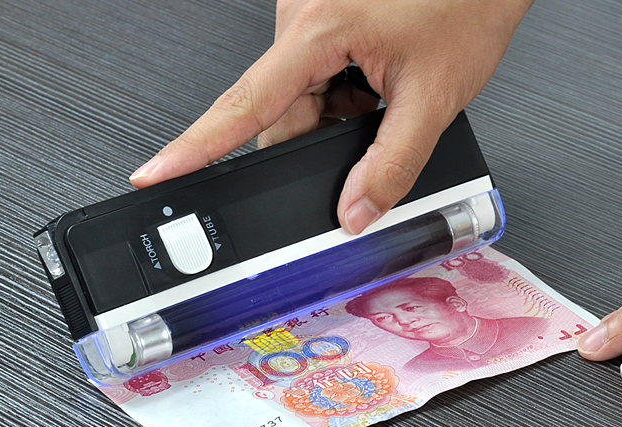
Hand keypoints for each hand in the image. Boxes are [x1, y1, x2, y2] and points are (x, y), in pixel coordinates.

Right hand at [129, 0, 533, 233]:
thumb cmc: (464, 3)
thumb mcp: (435, 96)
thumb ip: (393, 164)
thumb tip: (356, 210)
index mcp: (318, 30)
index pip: (244, 106)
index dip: (195, 146)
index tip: (156, 173)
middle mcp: (302, 23)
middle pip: (277, 116)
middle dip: (316, 144)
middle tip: (366, 140)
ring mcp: (312, 25)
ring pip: (298, 105)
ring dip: (336, 123)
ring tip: (386, 100)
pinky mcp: (325, 29)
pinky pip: (315, 86)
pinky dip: (342, 105)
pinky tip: (378, 93)